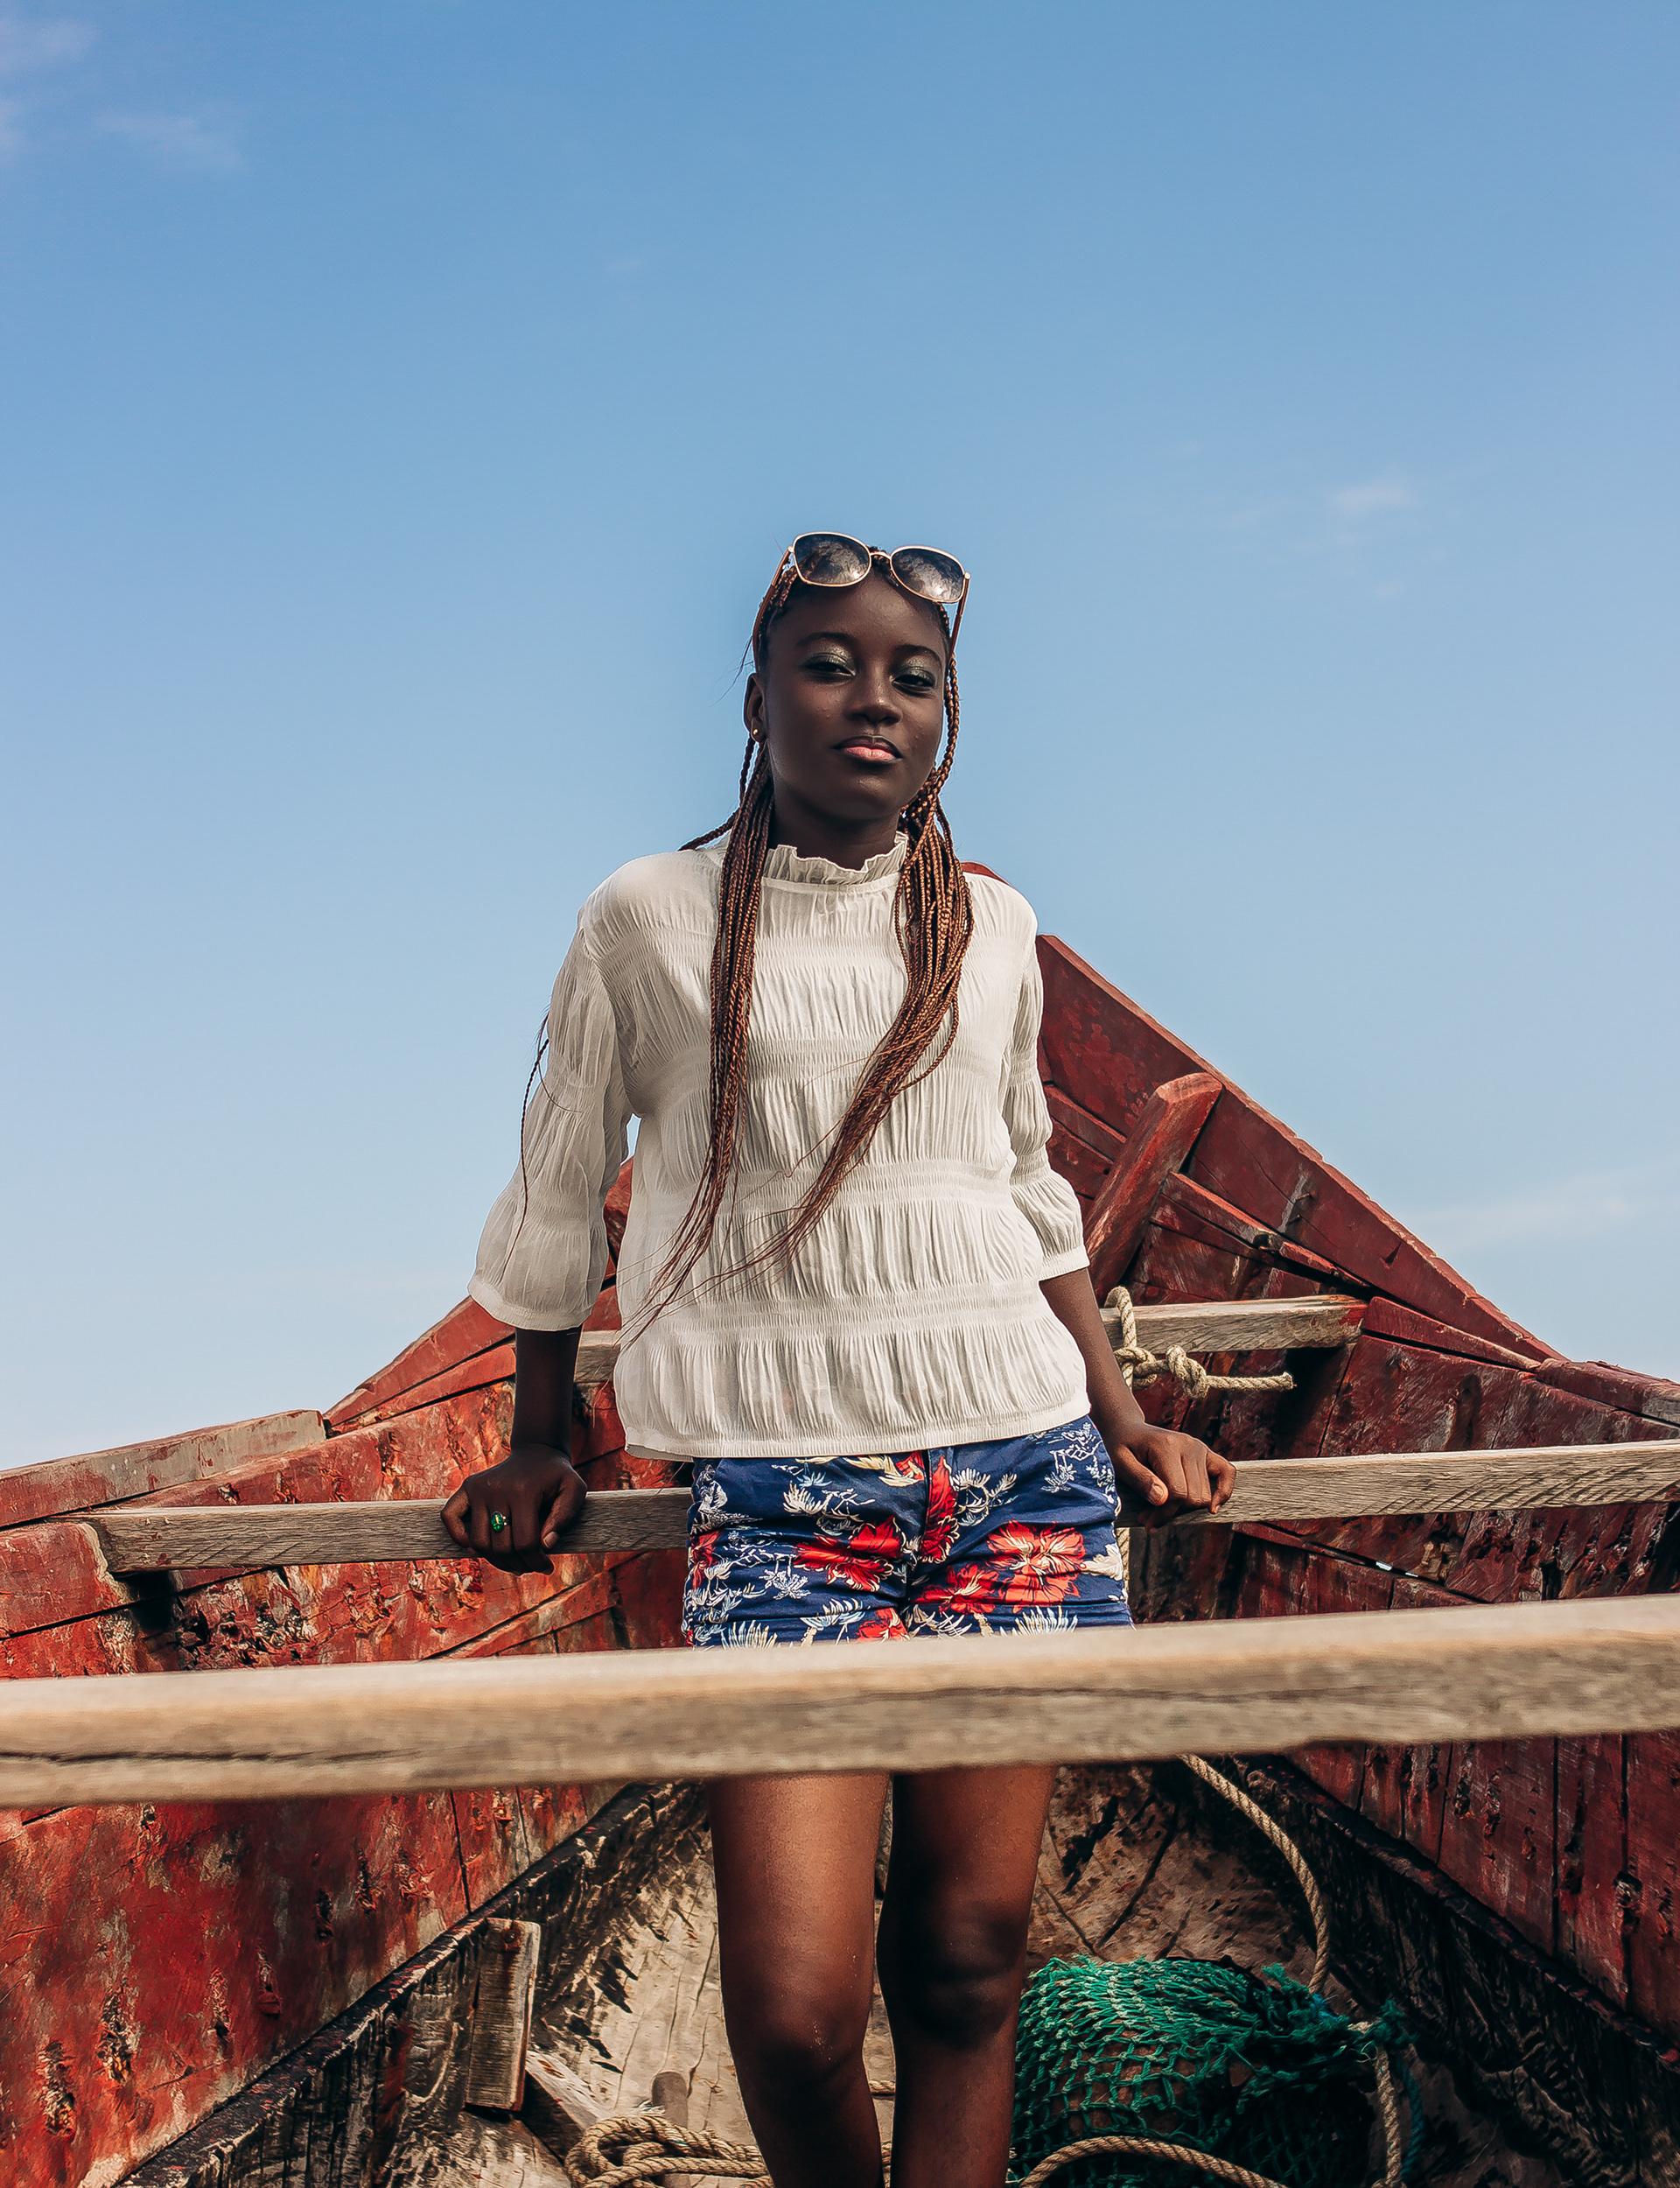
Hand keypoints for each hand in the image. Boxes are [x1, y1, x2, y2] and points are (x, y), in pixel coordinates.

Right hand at [441, 1442, 585, 1573]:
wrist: (537, 1453)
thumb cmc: (557, 1476)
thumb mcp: (574, 1490)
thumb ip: (565, 1517)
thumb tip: (545, 1545)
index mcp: (523, 1492)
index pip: (525, 1542)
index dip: (537, 1562)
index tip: (547, 1568)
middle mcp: (496, 1490)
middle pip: (501, 1546)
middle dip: (519, 1565)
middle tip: (531, 1567)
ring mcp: (478, 1488)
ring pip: (479, 1541)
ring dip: (496, 1560)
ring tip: (514, 1563)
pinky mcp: (467, 1487)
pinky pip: (450, 1517)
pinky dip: (459, 1537)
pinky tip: (478, 1548)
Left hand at [1109, 1426, 1234, 1526]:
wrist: (1128, 1430)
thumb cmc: (1120, 1448)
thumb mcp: (1119, 1463)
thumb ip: (1140, 1480)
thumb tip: (1163, 1499)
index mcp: (1167, 1446)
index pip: (1178, 1493)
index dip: (1163, 1514)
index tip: (1146, 1522)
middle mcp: (1188, 1445)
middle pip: (1194, 1498)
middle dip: (1171, 1514)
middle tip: (1148, 1516)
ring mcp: (1199, 1448)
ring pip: (1205, 1495)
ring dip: (1185, 1510)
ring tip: (1160, 1509)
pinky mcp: (1206, 1452)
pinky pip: (1227, 1473)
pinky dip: (1223, 1492)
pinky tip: (1211, 1508)